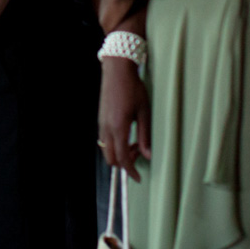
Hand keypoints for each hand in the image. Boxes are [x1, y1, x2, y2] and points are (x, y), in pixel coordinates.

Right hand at [98, 57, 151, 180]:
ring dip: (119, 153)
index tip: (138, 178)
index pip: (122, 158)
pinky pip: (104, 140)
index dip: (130, 171)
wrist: (117, 70)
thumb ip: (145, 135)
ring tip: (134, 143)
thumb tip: (148, 154)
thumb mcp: (144, 111)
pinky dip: (114, 144)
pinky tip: (126, 134)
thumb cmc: (133, 87)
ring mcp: (101, 123)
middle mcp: (107, 128)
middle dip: (124, 163)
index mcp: (118, 127)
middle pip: (110, 158)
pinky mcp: (100, 119)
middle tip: (138, 154)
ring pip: (106, 149)